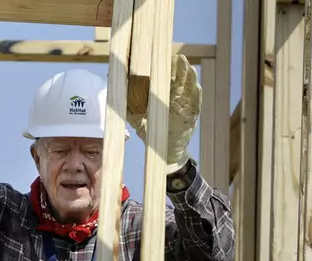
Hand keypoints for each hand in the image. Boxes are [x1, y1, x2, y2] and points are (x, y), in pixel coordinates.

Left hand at [126, 54, 201, 173]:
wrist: (162, 152)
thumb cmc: (150, 131)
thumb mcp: (136, 117)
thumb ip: (127, 104)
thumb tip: (114, 90)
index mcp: (164, 95)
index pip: (166, 78)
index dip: (166, 67)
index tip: (161, 56)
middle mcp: (176, 98)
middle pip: (179, 80)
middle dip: (180, 69)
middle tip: (177, 57)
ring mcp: (185, 107)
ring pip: (189, 90)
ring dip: (190, 79)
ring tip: (188, 68)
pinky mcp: (191, 118)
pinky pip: (195, 106)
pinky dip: (196, 97)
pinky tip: (197, 87)